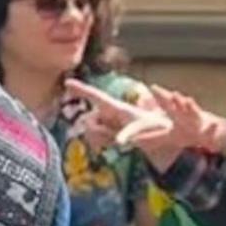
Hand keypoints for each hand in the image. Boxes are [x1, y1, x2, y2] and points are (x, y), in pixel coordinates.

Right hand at [63, 79, 186, 164]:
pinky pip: (94, 139)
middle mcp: (106, 113)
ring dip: (100, 138)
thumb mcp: (140, 130)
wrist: (159, 135)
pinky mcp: (107, 132)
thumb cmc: (152, 127)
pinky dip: (102, 143)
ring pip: (89, 132)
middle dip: (95, 130)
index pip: (94, 95)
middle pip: (88, 121)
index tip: (67, 82)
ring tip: (116, 140)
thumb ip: (127, 134)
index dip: (80, 89)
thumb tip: (118, 141)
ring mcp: (106, 123)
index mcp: (114, 107)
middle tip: (110, 136)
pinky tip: (114, 143)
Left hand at [155, 83, 225, 156]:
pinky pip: (211, 129)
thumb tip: (136, 139)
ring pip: (194, 112)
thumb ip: (153, 136)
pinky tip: (214, 125)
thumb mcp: (168, 136)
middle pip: (180, 105)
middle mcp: (187, 115)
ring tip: (187, 100)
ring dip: (191, 106)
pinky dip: (212, 127)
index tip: (153, 86)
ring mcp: (198, 121)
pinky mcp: (208, 130)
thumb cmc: (187, 134)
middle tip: (171, 93)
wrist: (206, 138)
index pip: (166, 104)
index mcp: (176, 115)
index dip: (160, 95)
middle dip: (176, 99)